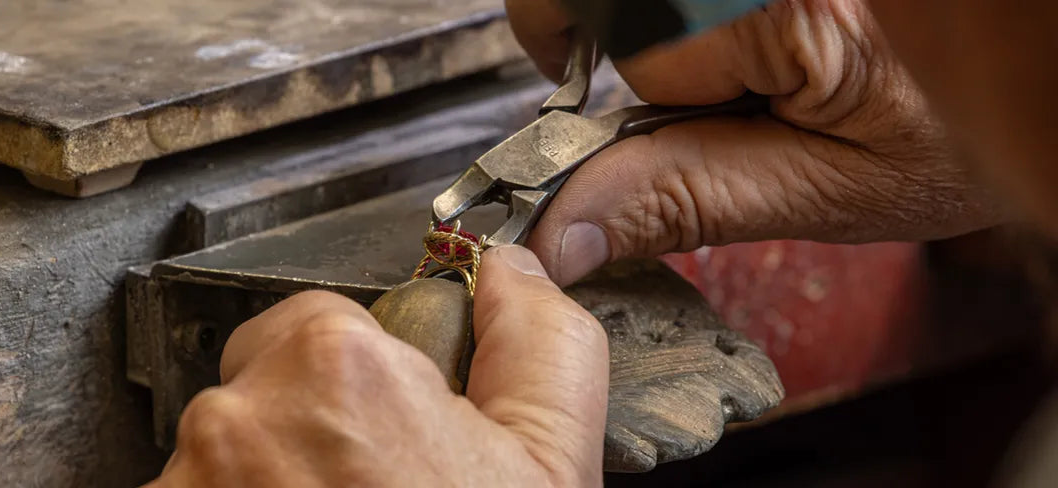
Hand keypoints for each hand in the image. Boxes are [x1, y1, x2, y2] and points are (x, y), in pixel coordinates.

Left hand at [147, 246, 608, 486]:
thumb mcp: (549, 460)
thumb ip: (540, 340)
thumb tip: (507, 270)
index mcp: (334, 368)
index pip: (319, 324)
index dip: (365, 383)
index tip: (387, 439)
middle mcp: (233, 420)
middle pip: (261, 392)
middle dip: (308, 436)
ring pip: (220, 460)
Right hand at [507, 0, 1004, 285]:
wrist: (1043, 70)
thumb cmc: (971, 132)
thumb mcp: (828, 192)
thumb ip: (688, 198)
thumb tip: (563, 228)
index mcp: (785, 4)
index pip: (633, 57)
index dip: (641, 109)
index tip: (661, 134)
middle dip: (650, 51)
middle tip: (729, 95)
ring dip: (688, 28)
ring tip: (775, 60)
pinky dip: (717, 12)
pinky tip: (782, 30)